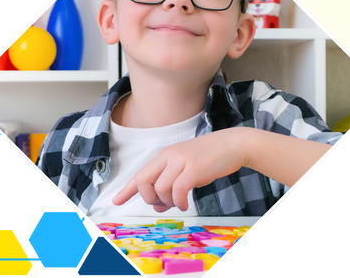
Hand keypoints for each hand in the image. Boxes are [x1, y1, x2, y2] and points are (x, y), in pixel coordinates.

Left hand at [112, 127, 248, 212]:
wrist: (233, 144)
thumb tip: (158, 206)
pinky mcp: (195, 168)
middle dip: (149, 198)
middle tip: (163, 204)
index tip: (117, 200)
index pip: (140, 173)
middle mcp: (169, 156)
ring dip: (167, 202)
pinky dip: (179, 202)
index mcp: (164, 155)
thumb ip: (170, 185)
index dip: (127, 189)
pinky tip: (185, 204)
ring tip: (178, 203)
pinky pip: (178, 190)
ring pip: (160, 188)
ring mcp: (181, 160)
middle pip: (143, 181)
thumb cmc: (210, 158)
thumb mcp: (186, 169)